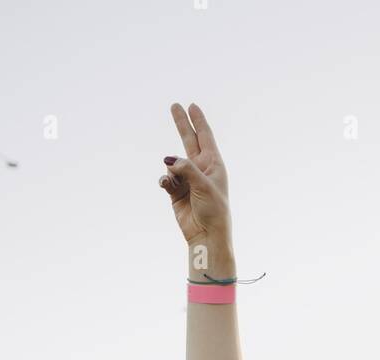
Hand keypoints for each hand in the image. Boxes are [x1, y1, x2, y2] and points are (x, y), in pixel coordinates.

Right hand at [161, 102, 231, 245]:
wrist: (206, 234)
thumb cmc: (213, 210)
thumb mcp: (203, 185)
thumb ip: (186, 168)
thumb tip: (168, 159)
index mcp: (213, 164)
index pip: (205, 137)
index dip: (199, 121)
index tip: (192, 106)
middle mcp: (200, 169)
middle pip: (188, 141)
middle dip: (182, 124)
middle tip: (174, 106)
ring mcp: (187, 180)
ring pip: (173, 164)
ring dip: (172, 170)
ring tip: (177, 184)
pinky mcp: (176, 192)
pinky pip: (166, 179)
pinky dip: (165, 180)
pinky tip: (166, 185)